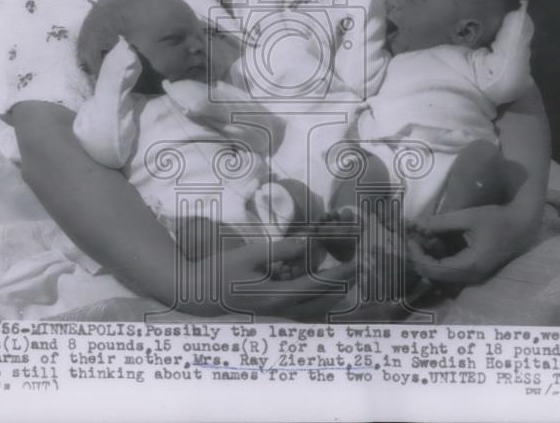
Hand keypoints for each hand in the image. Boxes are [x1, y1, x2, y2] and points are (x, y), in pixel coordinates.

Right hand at [180, 236, 354, 320]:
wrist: (200, 295)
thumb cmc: (222, 272)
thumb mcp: (251, 255)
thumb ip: (281, 250)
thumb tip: (308, 245)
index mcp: (278, 297)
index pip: (320, 285)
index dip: (342, 272)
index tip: (358, 260)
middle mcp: (283, 310)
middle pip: (325, 301)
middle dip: (344, 284)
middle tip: (359, 266)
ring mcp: (279, 314)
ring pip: (318, 309)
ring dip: (334, 292)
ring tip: (347, 274)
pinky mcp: (274, 311)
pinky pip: (306, 308)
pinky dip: (320, 296)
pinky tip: (324, 284)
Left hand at [406, 204, 538, 284]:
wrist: (523, 226)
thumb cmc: (497, 220)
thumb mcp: (468, 217)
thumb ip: (442, 222)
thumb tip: (417, 225)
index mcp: (469, 266)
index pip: (433, 270)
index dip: (417, 256)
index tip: (409, 239)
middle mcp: (470, 277)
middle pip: (435, 276)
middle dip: (420, 258)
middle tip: (412, 239)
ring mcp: (473, 276)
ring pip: (442, 275)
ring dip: (429, 258)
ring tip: (422, 239)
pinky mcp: (474, 271)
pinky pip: (450, 270)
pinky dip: (439, 259)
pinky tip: (435, 243)